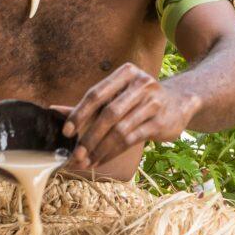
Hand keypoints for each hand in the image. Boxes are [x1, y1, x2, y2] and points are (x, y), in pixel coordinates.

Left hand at [60, 63, 200, 167]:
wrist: (180, 102)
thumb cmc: (139, 99)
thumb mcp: (117, 95)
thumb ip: (89, 103)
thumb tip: (54, 110)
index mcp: (126, 73)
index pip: (97, 94)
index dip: (79, 113)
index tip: (66, 132)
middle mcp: (141, 84)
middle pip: (108, 114)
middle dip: (89, 137)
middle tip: (76, 154)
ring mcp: (153, 102)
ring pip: (120, 130)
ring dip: (100, 149)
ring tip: (86, 161)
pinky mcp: (160, 122)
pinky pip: (132, 140)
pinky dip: (113, 152)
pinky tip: (101, 160)